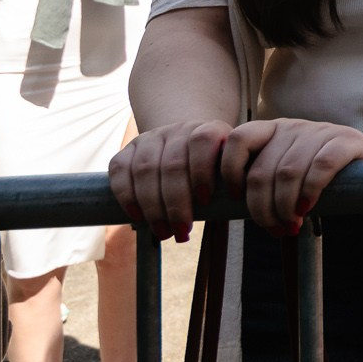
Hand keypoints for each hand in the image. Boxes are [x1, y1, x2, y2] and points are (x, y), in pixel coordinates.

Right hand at [110, 119, 231, 240]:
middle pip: (173, 164)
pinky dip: (127, 196)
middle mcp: (179, 128)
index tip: (205, 202)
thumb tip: (241, 205)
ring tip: (163, 232)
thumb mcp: (229, 167)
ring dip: (153, 207)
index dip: (202, 172)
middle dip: (176, 204)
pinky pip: (121, 171)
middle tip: (180, 232)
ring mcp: (151, 137)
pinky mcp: (129, 148)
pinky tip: (138, 217)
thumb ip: (234, 180)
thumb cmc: (214, 167)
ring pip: (146, 170)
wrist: (186, 144)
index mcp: (210, 129)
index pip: (203, 141)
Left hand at [217, 118, 362, 236]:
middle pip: (263, 170)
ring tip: (291, 226)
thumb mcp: (286, 174)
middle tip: (273, 229)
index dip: (229, 172)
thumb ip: (261, 180)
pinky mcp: (348, 141)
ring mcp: (321, 131)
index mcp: (271, 131)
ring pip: (288, 172)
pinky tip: (308, 208)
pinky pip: (321, 165)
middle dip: (262, 208)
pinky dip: (310, 190)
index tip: (234, 199)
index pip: (238, 140)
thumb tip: (222, 206)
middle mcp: (293, 126)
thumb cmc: (321, 178)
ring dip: (285, 207)